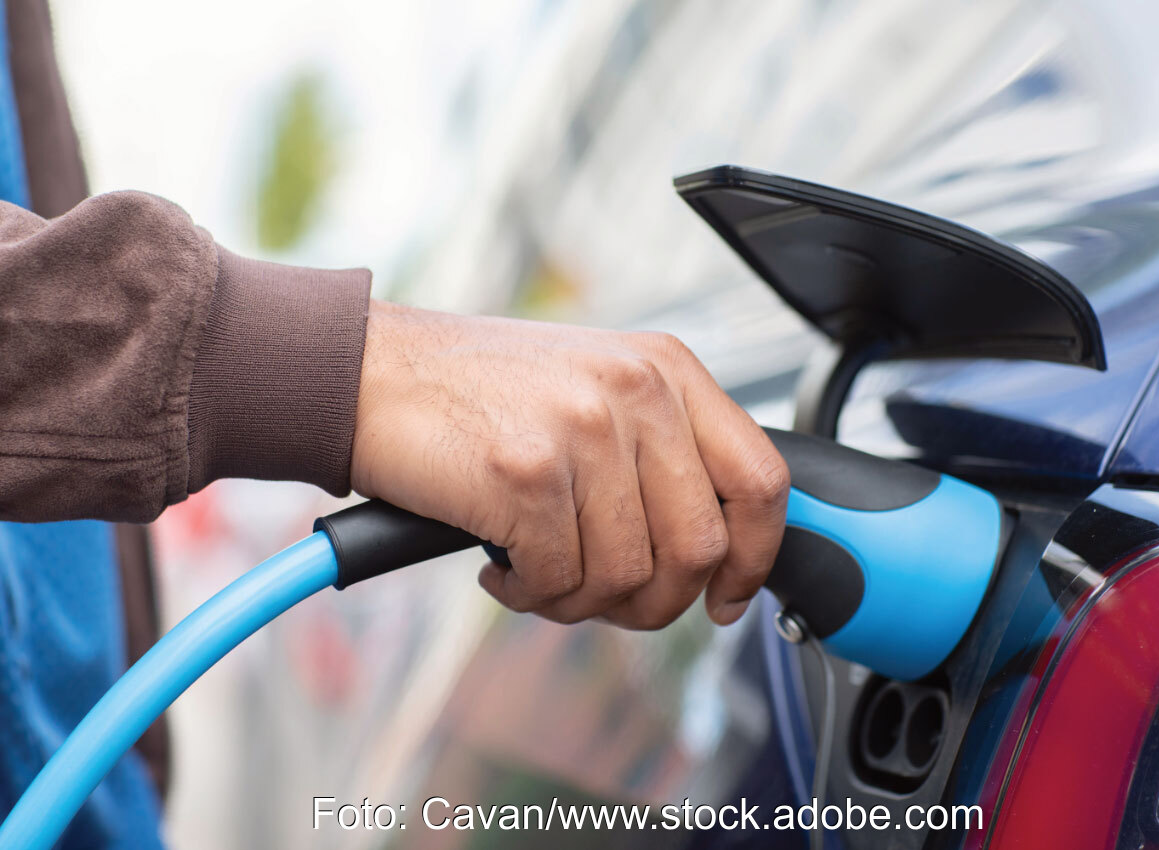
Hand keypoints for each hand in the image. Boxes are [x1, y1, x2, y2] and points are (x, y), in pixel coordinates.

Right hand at [351, 301, 788, 628]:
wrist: (371, 373)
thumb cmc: (480, 391)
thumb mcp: (596, 389)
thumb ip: (661, 452)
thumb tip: (713, 551)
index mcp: (667, 369)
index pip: (762, 479)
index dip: (754, 557)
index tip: (726, 597)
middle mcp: (637, 392)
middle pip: (699, 548)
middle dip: (654, 601)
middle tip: (604, 597)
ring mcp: (583, 430)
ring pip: (628, 578)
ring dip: (580, 600)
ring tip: (538, 571)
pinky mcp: (528, 475)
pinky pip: (560, 582)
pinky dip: (529, 594)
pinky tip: (502, 565)